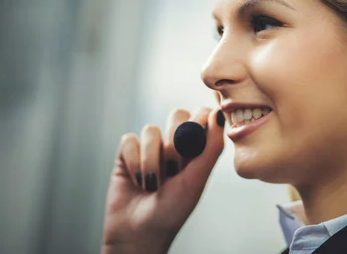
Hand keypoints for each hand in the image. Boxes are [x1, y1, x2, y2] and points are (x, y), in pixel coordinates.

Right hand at [101, 107, 224, 253]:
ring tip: (154, 185)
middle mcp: (174, 143)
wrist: (139, 233)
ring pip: (151, 130)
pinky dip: (134, 163)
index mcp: (197, 148)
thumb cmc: (173, 210)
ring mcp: (150, 147)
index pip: (202, 114)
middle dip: (175, 145)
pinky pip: (129, 141)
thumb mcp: (197, 179)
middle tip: (175, 171)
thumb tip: (219, 113)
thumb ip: (211, 146)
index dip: (198, 123)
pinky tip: (138, 181)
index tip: (195, 147)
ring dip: (152, 161)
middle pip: (177, 115)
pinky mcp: (127, 153)